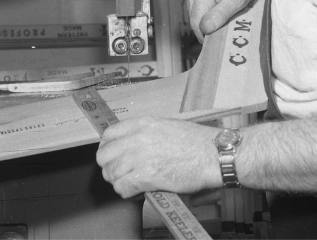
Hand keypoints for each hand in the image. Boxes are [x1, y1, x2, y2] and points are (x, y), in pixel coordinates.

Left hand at [96, 116, 220, 197]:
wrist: (212, 153)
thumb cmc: (195, 141)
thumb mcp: (166, 126)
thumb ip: (145, 134)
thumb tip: (131, 147)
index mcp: (142, 123)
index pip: (108, 135)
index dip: (107, 148)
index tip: (111, 156)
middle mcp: (138, 138)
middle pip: (104, 155)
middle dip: (109, 167)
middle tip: (120, 173)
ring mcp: (141, 157)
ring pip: (111, 173)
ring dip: (119, 181)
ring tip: (130, 183)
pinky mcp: (147, 176)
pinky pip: (123, 187)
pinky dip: (127, 192)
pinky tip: (136, 191)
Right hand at [185, 0, 277, 40]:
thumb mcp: (234, 2)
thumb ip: (219, 15)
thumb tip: (204, 29)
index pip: (196, 22)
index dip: (205, 35)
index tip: (217, 41)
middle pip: (194, 18)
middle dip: (206, 27)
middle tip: (222, 29)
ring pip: (194, 14)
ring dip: (205, 20)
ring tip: (221, 19)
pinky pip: (196, 7)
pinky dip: (205, 13)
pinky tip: (216, 12)